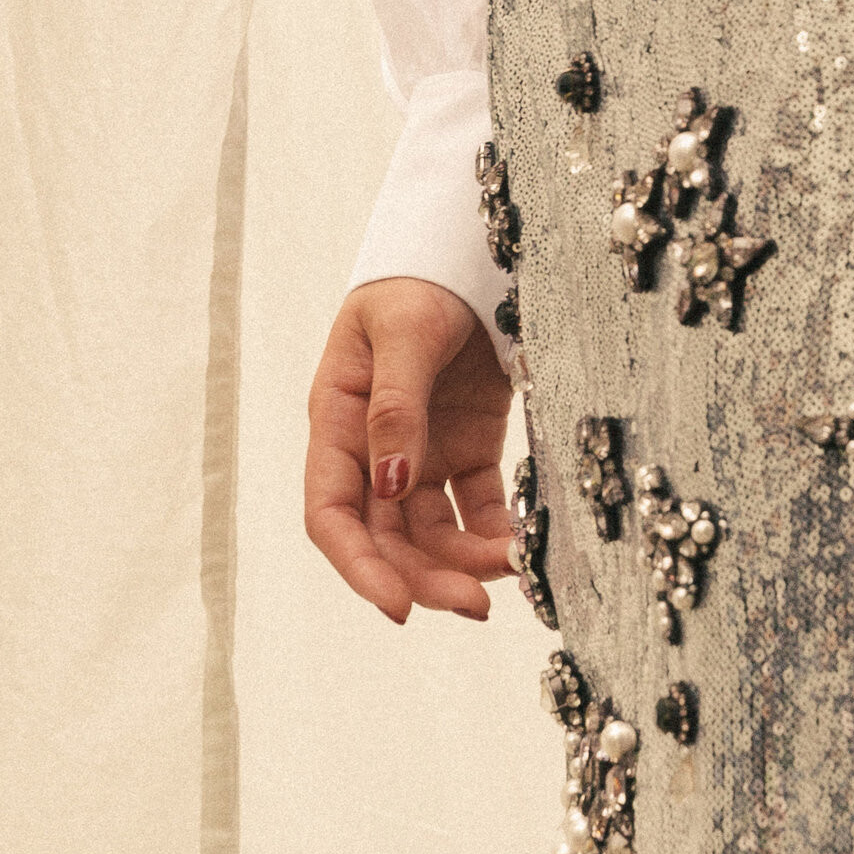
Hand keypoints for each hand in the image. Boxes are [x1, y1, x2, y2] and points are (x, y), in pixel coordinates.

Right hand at [305, 275, 514, 623]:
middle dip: (425, 577)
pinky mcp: (468, 447)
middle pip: (387, 538)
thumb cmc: (420, 280)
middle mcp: (374, 449)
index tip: (398, 607)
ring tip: (507, 574)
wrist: (471, 246)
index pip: (332, 514)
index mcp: (339, 421)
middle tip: (474, 604)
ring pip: (432, 534)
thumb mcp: (404, 331)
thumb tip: (391, 485)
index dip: (358, 567)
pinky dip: (495, 533)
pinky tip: (521, 548)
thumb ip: (397, 405)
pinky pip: (477, 507)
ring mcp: (423, 452)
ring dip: (462, 564)